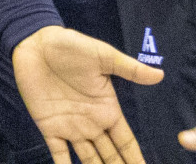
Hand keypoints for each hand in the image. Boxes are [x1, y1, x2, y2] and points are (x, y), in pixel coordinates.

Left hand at [12, 26, 163, 163]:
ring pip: (89, 161)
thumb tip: (160, 75)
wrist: (36, 44)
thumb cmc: (71, 47)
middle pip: (111, 157)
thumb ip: (130, 69)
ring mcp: (71, 128)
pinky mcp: (49, 128)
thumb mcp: (103, 56)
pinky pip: (59, 155)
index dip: (136, 159)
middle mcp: (92, 124)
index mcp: (107, 110)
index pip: (126, 142)